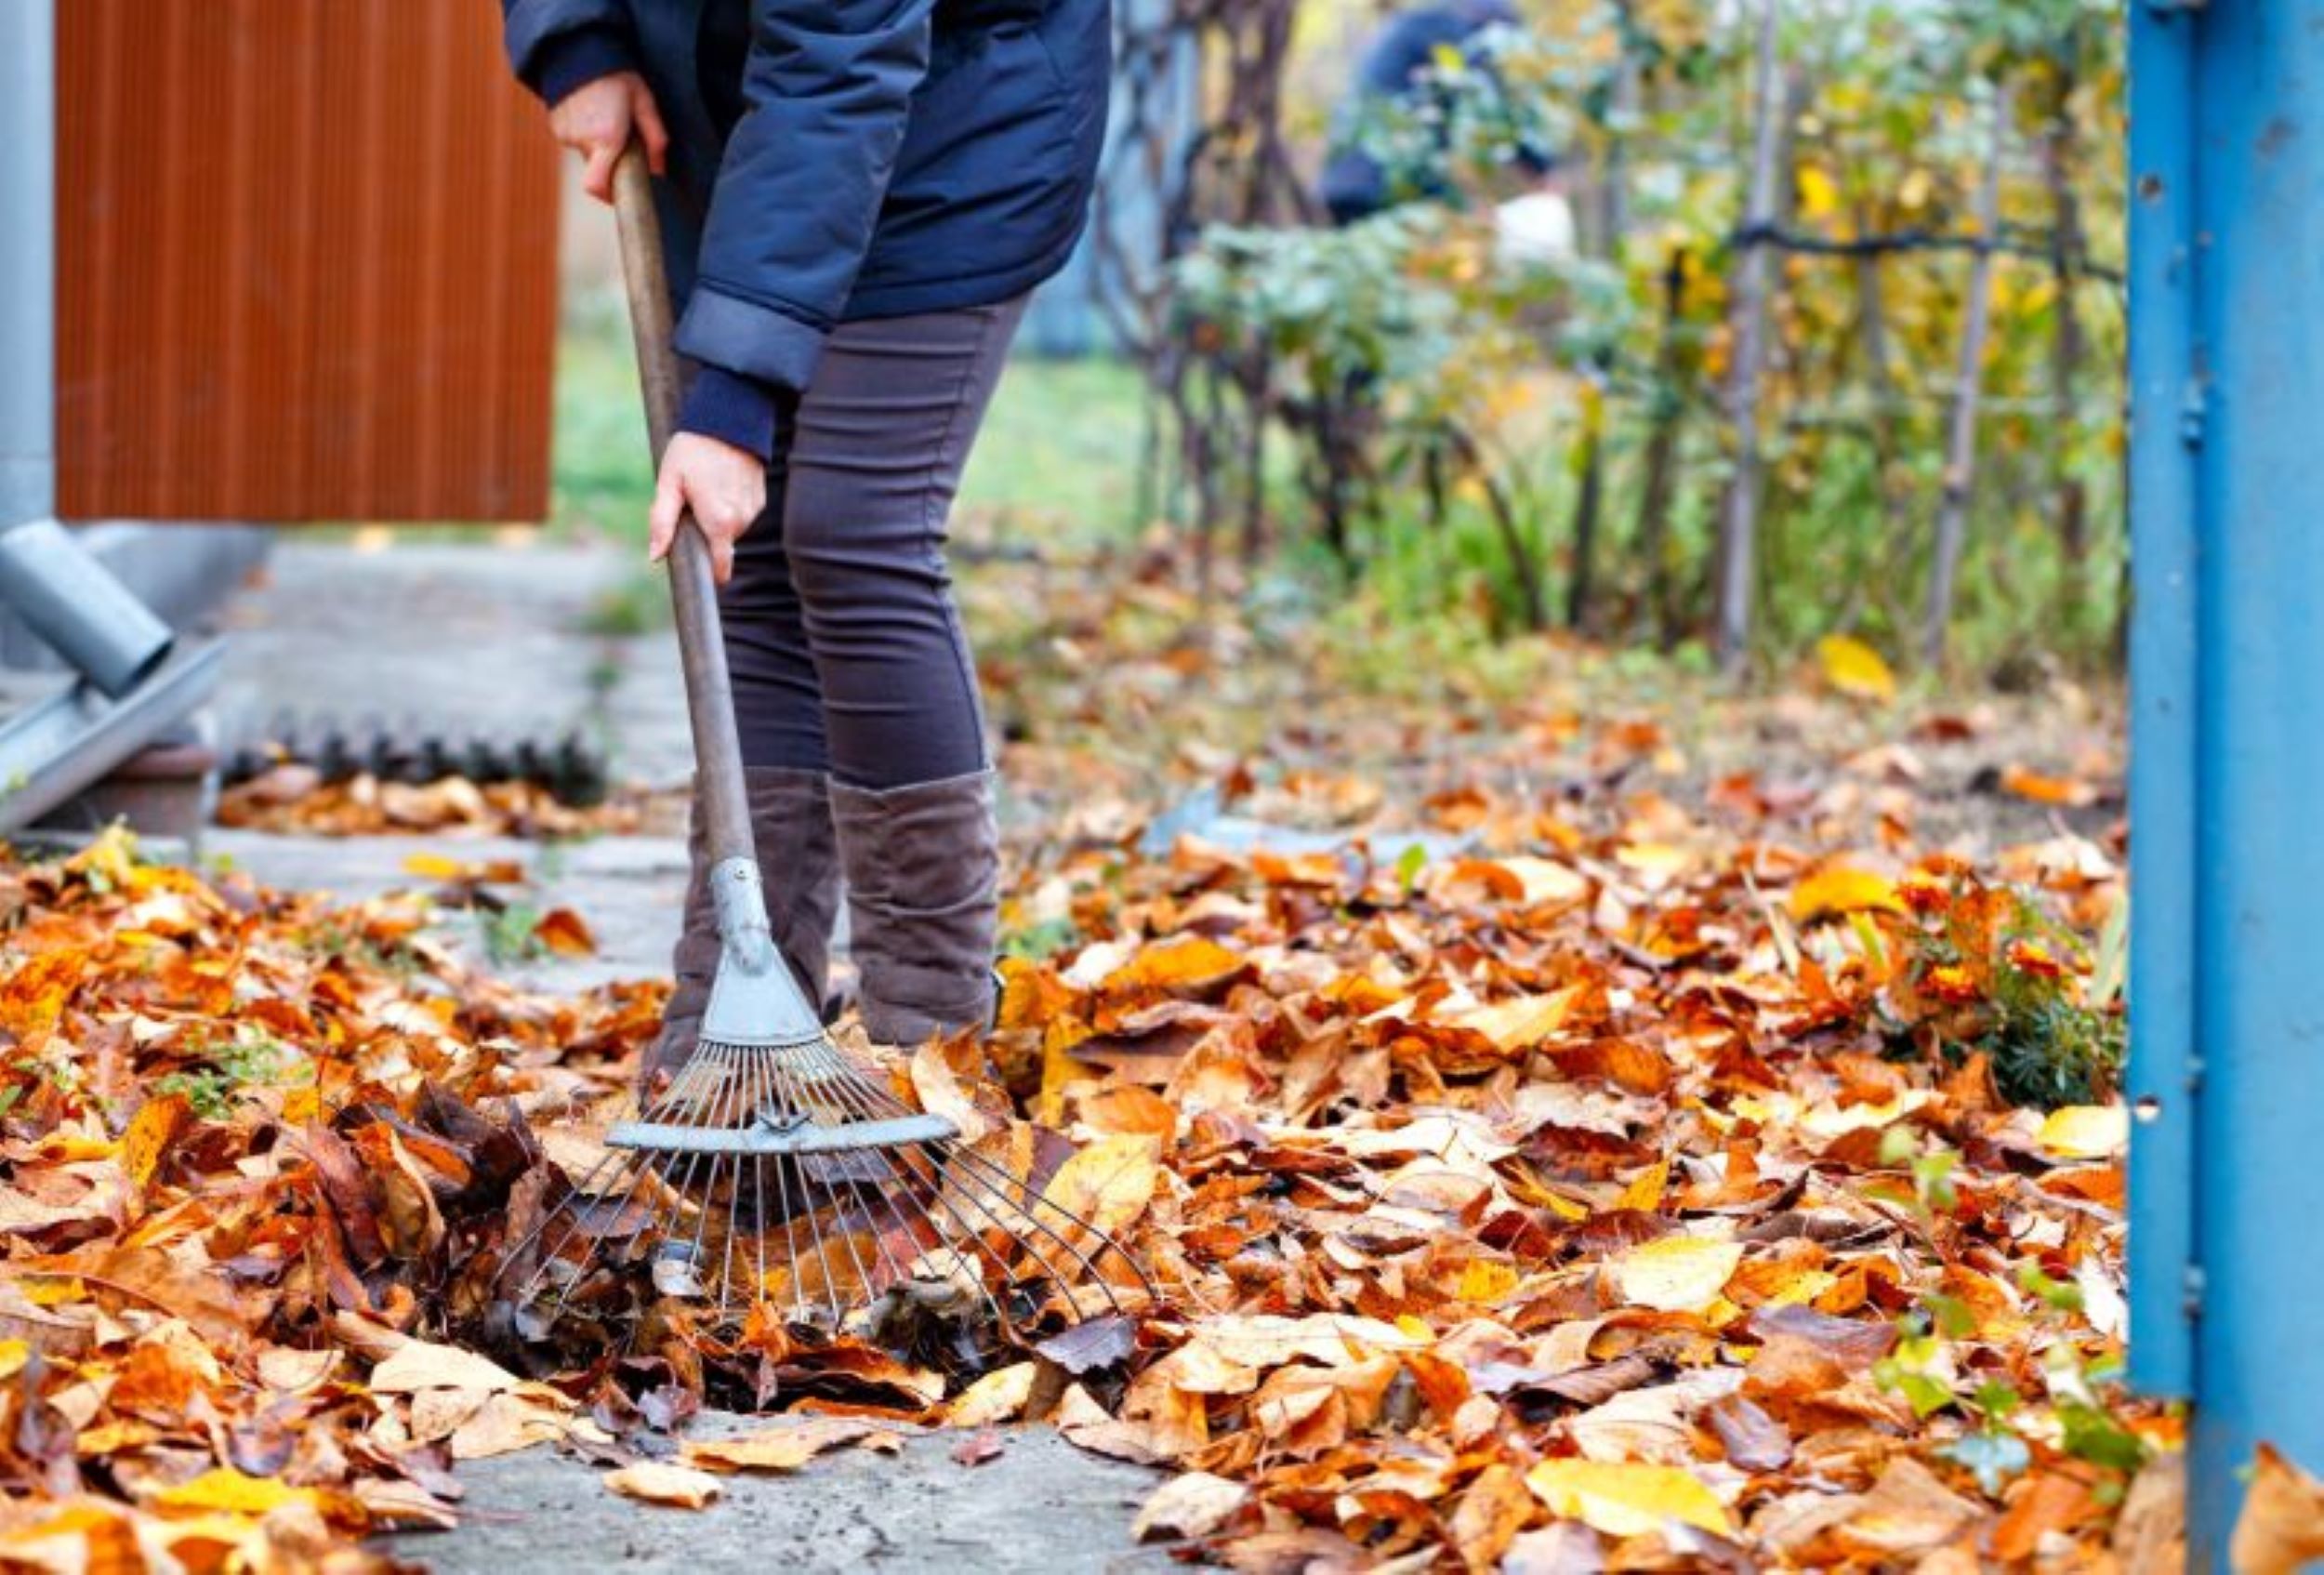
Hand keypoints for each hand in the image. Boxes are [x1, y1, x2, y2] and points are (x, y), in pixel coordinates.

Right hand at [549, 71, 667, 202]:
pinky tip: (591, 111)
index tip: (620, 193)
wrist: (579, 48)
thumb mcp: (645, 103)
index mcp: (606, 139)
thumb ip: (655, 139)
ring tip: (606, 116)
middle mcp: (581, 140)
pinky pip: (573, 140)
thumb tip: (659, 170)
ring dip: (597, 145)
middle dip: (610, 162)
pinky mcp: (555, 125)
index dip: (608, 196)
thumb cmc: (617, 75)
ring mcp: (564, 133)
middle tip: (623, 137)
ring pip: (585, 153)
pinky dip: (584, 133)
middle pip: (597, 169)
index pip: (597, 187)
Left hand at [650, 433, 766, 584]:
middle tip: (690, 505)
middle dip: (706, 533)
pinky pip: (741, 513)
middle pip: (721, 544)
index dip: (712, 573)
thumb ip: (662, 522)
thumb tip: (655, 556)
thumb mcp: (669, 483)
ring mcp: (753, 509)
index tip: (701, 573)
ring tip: (705, 488)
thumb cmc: (692, 449)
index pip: (722, 565)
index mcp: (719, 521)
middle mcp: (741, 519)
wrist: (729, 418)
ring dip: (717, 518)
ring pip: (731, 528)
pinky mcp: (759, 498)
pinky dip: (730, 506)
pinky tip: (720, 482)